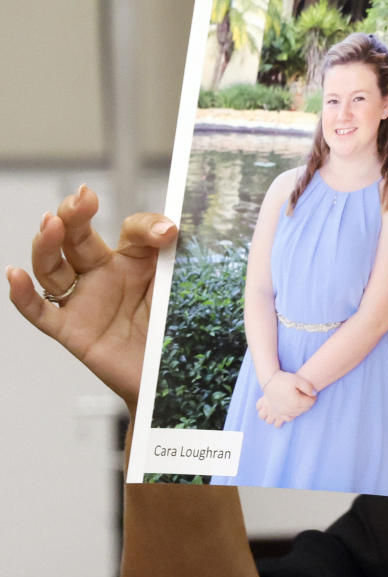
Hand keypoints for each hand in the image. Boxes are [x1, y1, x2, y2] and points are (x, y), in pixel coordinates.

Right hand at [6, 185, 176, 411]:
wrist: (174, 377)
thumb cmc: (176, 329)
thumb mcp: (181, 286)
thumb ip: (175, 256)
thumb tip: (170, 229)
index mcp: (134, 259)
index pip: (131, 230)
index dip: (147, 227)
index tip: (167, 233)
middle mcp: (104, 275)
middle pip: (78, 238)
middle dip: (74, 215)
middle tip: (81, 199)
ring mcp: (84, 301)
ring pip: (52, 268)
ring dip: (47, 245)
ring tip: (51, 224)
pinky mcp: (72, 331)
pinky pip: (40, 312)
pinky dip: (22, 295)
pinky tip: (15, 275)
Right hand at [256, 370, 315, 426]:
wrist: (269, 381)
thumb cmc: (283, 379)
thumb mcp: (298, 379)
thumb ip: (308, 387)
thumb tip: (314, 394)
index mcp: (296, 401)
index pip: (310, 403)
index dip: (313, 398)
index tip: (313, 393)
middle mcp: (290, 409)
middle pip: (305, 409)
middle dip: (308, 403)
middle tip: (308, 396)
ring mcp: (283, 412)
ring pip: (297, 414)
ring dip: (301, 409)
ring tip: (301, 401)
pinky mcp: (278, 412)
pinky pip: (288, 418)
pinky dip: (293, 414)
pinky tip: (294, 408)